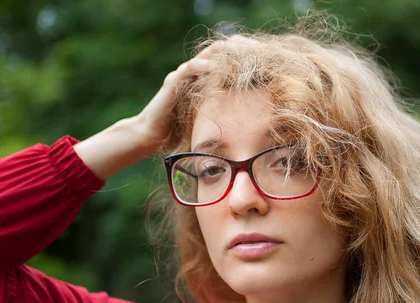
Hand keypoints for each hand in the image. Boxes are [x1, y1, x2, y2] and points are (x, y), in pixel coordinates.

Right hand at [134, 35, 256, 156]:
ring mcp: (184, 74)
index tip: (268, 59)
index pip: (229, 57)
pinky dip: (206, 66)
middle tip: (261, 52)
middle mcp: (195, 71)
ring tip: (246, 54)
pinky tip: (218, 68)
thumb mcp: (210, 121)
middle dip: (243, 48)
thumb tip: (255, 127)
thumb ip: (226, 116)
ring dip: (228, 52)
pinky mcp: (173, 82)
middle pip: (222, 49)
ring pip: (209, 54)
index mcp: (205, 77)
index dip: (248, 55)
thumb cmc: (181, 133)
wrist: (151, 137)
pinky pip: (192, 67)